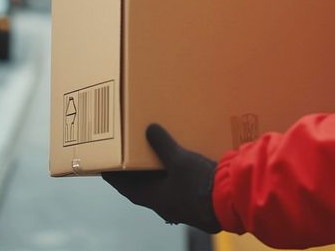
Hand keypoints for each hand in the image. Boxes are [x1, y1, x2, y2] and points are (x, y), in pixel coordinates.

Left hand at [102, 124, 220, 232]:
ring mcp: (180, 203)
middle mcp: (165, 203)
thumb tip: (148, 129)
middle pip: (143, 187)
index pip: (126, 188)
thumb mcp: (179, 160)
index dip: (114, 177)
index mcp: (155, 198)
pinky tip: (179, 163)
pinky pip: (177, 185)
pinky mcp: (195, 200)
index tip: (104, 167)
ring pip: (161, 186)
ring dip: (155, 173)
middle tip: (127, 156)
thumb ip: (163, 144)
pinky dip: (172, 174)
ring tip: (152, 156)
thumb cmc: (200, 185)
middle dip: (135, 173)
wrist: (230, 201)